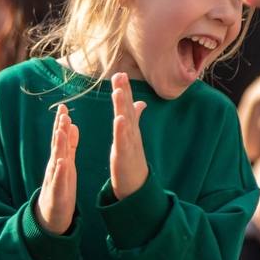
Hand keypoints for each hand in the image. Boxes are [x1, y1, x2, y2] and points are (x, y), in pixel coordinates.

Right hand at [36, 104, 78, 233]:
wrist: (52, 215)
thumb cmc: (61, 188)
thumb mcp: (67, 164)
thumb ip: (70, 146)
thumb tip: (73, 125)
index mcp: (60, 159)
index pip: (60, 138)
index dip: (61, 123)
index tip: (64, 107)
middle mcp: (55, 166)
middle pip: (57, 145)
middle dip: (59, 129)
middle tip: (62, 113)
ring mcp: (54, 178)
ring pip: (56, 159)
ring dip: (58, 146)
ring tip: (61, 132)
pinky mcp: (57, 192)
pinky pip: (58, 180)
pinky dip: (60, 171)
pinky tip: (62, 162)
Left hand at [109, 73, 148, 198]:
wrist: (135, 186)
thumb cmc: (132, 159)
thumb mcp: (132, 136)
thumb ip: (135, 118)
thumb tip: (140, 102)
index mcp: (130, 128)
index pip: (127, 106)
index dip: (124, 90)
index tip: (120, 73)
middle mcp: (131, 133)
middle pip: (127, 109)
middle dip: (124, 92)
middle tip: (120, 74)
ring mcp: (129, 144)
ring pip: (125, 122)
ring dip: (122, 107)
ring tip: (118, 91)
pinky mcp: (124, 155)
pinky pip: (123, 141)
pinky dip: (121, 130)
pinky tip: (119, 119)